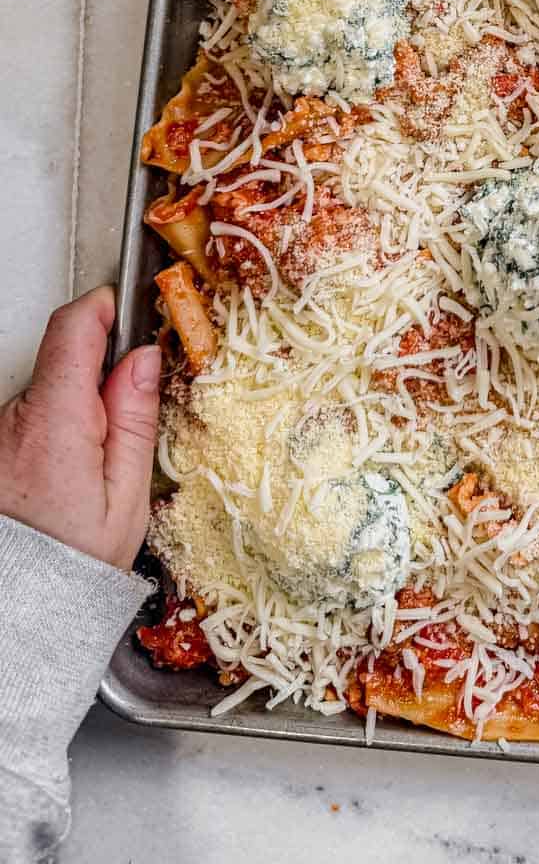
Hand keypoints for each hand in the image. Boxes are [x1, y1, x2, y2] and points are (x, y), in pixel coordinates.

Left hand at [0, 286, 159, 570]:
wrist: (16, 612)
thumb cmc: (72, 566)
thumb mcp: (127, 497)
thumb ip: (135, 419)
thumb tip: (145, 358)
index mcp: (54, 423)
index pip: (73, 327)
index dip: (105, 307)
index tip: (131, 311)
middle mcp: (13, 421)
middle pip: (64, 364)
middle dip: (101, 380)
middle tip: (129, 422)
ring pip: (47, 398)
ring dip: (75, 414)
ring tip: (93, 470)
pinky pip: (29, 424)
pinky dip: (53, 437)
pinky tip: (66, 479)